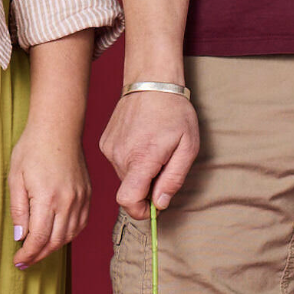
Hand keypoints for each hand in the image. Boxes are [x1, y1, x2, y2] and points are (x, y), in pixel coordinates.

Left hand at [7, 118, 91, 268]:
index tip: (18, 261)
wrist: (58, 129)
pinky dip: (68, 235)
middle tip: (25, 261)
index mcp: (48, 198)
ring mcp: (80, 198)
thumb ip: (18, 210)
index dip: (28, 254)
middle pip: (55, 241)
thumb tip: (20, 236)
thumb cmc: (32, 150)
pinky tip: (55, 236)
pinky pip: (80, 223)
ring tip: (37, 251)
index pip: (39, 238)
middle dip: (39, 255)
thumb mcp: (15, 179)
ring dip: (53, 247)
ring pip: (69, 235)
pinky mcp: (87, 194)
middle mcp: (68, 201)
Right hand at [99, 89, 198, 220]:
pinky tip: (141, 141)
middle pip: (130, 189)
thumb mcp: (188, 146)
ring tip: (153, 148)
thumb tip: (160, 204)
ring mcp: (110, 150)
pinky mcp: (105, 144)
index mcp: (142, 158)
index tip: (152, 208)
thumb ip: (174, 179)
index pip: (128, 200)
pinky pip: (118, 164)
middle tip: (163, 165)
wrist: (151, 82)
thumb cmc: (174, 112)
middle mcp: (120, 156)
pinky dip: (130, 160)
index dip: (139, 211)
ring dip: (139, 172)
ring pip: (124, 177)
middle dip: (146, 186)